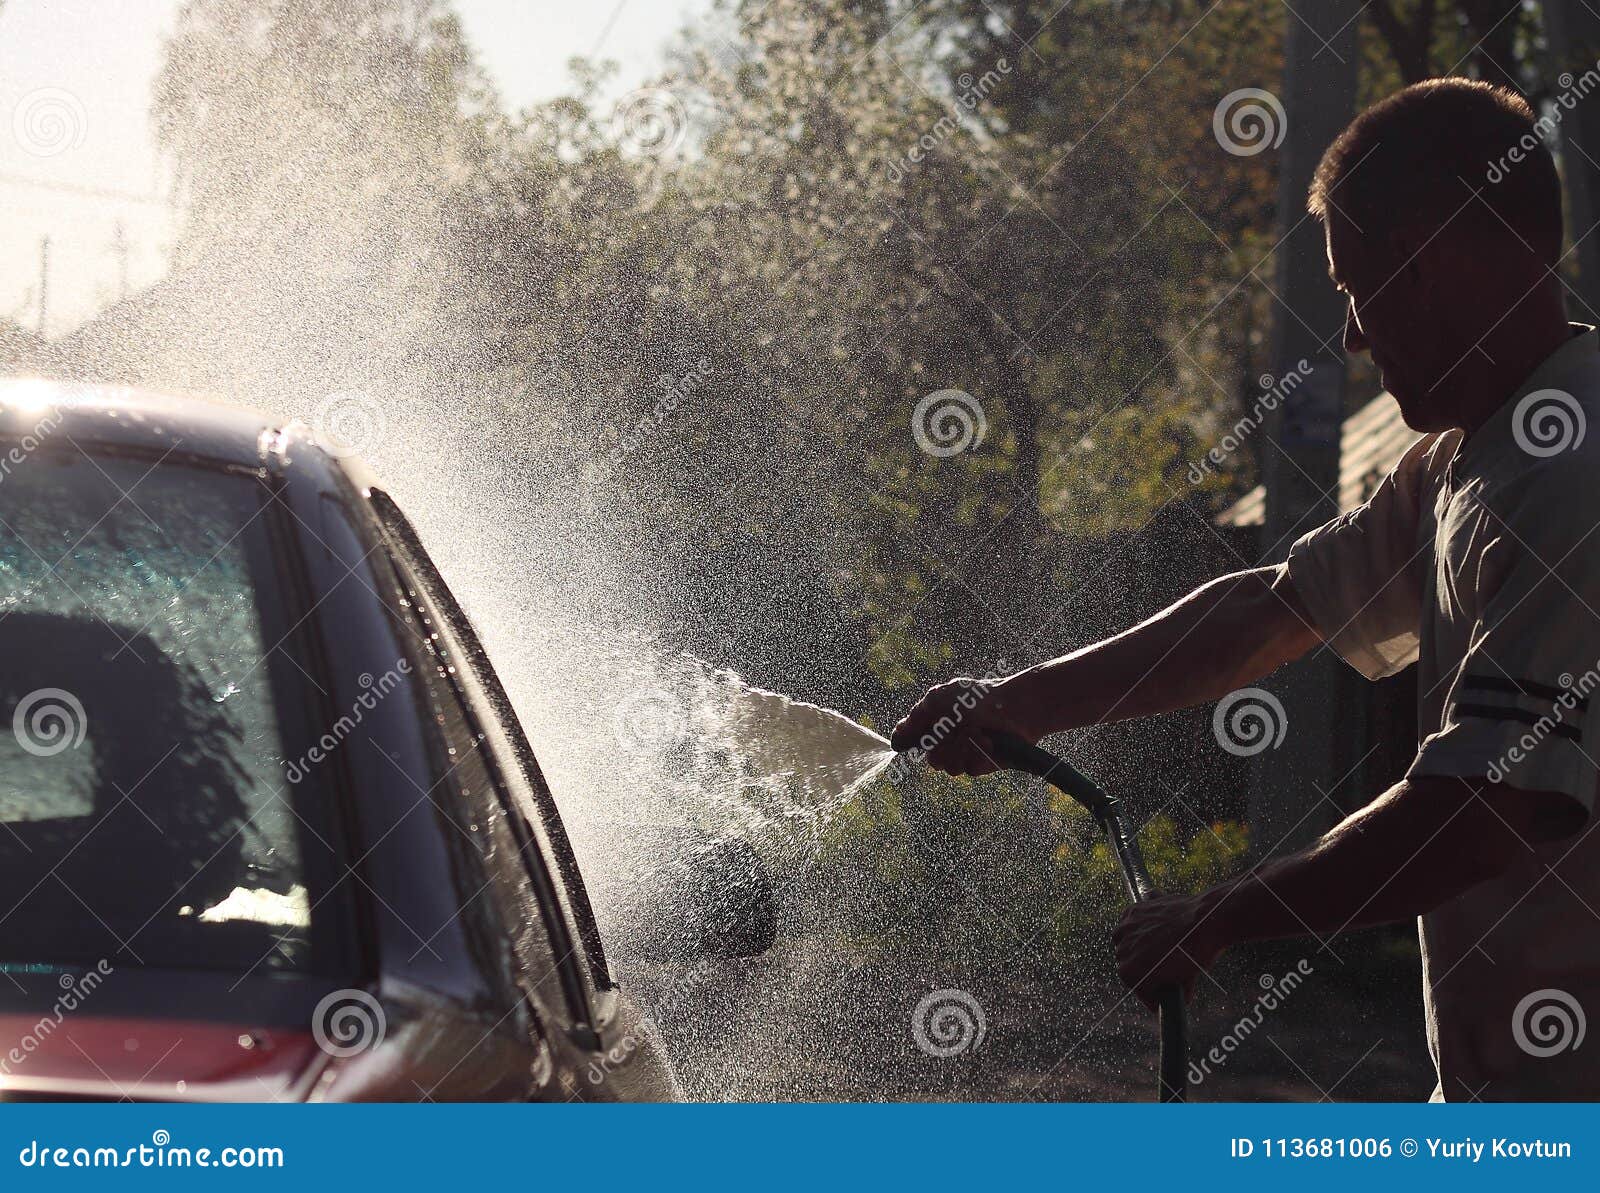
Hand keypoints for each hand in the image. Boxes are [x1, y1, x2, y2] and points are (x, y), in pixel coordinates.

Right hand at [889, 674, 1035, 775]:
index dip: (909, 741)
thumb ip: (914, 719)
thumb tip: (895, 739)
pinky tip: (987, 740)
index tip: (911, 740)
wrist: (1015, 706)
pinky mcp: (982, 764)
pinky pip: (968, 769)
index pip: (912, 740)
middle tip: (955, 729)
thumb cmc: (977, 697)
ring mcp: (965, 753)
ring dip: (960, 747)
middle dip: (942, 744)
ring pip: (947, 766)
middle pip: (930, 759)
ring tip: (975, 732)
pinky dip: (976, 753)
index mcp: (935, 722)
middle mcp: (948, 740)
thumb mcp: (939, 699)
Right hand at [1112, 893, 1224, 1009]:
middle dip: (1142, 968)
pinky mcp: (1137, 908)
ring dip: (1135, 944)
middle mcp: (1123, 948)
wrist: (1206, 921)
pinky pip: (1132, 918)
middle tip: (1160, 971)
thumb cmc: (1196, 951)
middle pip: (1127, 962)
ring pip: (1124, 939)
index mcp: (1130, 970)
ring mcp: (1128, 925)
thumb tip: (1179, 995)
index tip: (1158, 995)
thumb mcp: (1186, 979)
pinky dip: (1141, 922)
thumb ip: (1177, 990)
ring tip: (1154, 947)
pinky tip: (1155, 926)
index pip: (1135, 987)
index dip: (1149, 993)